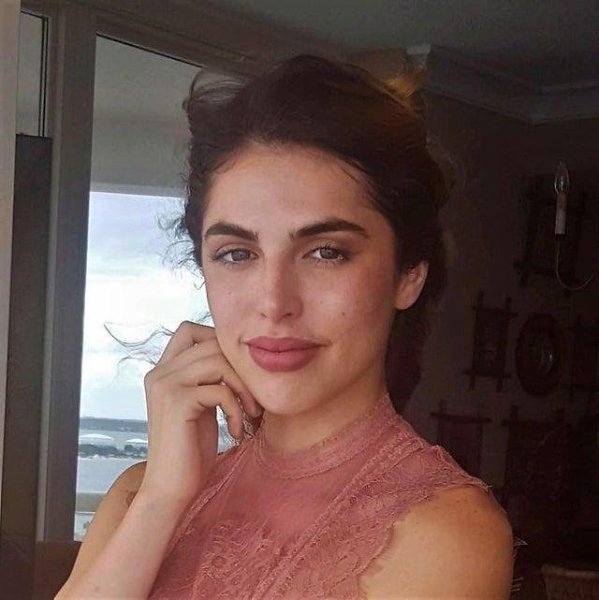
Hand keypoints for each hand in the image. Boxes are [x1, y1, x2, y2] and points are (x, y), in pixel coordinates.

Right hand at [138, 321, 260, 507]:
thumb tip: (241, 355)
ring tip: (250, 413)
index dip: (219, 342)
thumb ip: (210, 378)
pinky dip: (237, 409)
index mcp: (163, 370)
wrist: (171, 489)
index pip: (190, 329)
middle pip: (213, 344)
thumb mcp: (203, 404)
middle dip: (242, 369)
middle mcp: (160, 372)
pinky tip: (237, 431)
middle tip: (254, 399)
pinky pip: (221, 389)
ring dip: (244, 388)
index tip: (238, 373)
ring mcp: (165, 385)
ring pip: (219, 362)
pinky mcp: (176, 402)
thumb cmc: (191, 449)